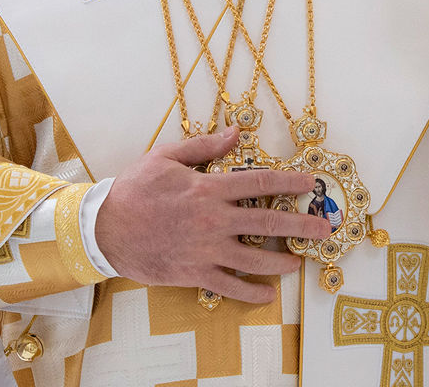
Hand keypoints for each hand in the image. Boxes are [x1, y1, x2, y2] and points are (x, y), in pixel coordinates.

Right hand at [93, 127, 330, 303]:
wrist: (104, 229)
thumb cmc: (134, 190)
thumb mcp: (166, 157)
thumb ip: (204, 146)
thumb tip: (236, 133)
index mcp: (209, 188)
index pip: (261, 183)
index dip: (290, 182)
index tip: (311, 183)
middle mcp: (214, 220)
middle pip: (269, 223)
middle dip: (301, 226)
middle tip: (324, 229)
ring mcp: (207, 250)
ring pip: (256, 259)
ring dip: (283, 261)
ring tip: (299, 261)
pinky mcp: (195, 273)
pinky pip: (230, 285)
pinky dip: (251, 292)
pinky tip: (267, 294)